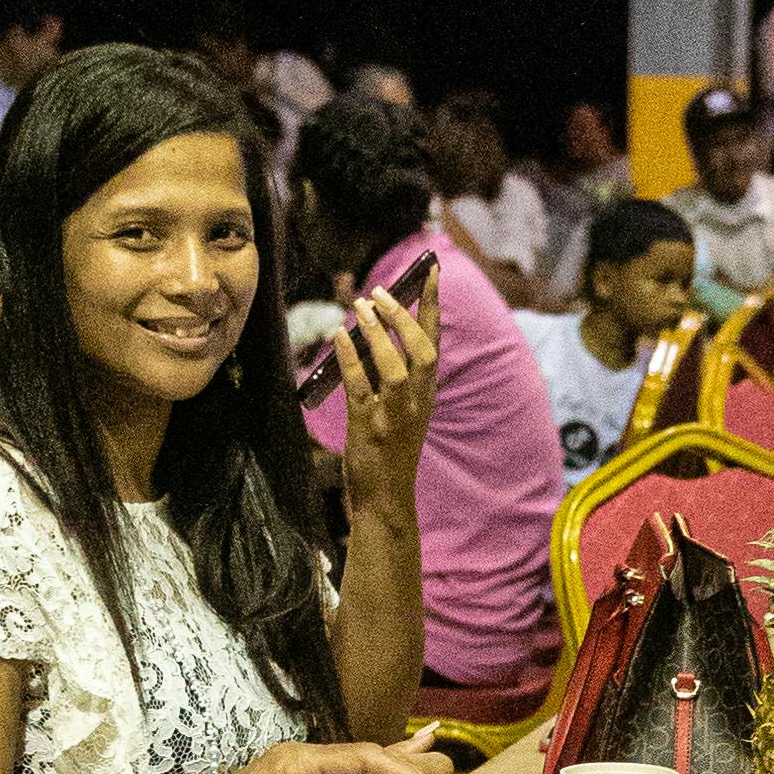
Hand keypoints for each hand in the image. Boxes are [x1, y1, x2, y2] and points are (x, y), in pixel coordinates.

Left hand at [334, 270, 439, 516]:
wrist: (387, 500)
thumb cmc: (390, 455)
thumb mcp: (402, 412)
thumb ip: (393, 378)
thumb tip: (372, 337)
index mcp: (425, 394)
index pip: (434, 342)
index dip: (433, 306)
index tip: (431, 273)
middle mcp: (416, 401)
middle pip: (421, 350)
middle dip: (403, 316)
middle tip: (380, 291)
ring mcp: (394, 415)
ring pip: (394, 366)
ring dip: (379, 333)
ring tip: (360, 305)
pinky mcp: (369, 427)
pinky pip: (360, 386)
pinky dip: (350, 358)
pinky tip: (340, 336)